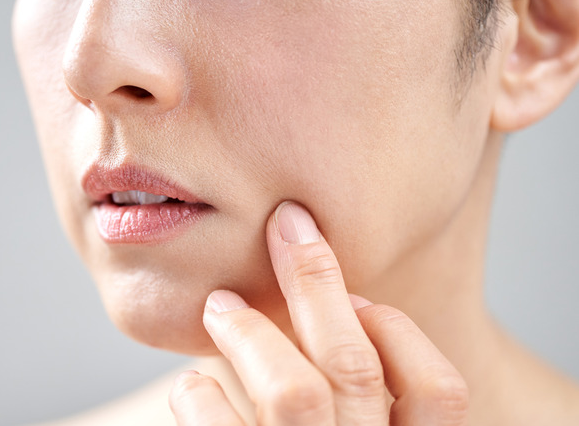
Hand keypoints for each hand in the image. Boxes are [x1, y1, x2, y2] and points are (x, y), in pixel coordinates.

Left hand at [169, 202, 468, 424]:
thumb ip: (361, 405)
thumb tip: (335, 308)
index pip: (441, 392)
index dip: (400, 331)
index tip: (360, 296)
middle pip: (352, 366)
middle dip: (317, 280)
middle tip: (286, 226)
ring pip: (294, 393)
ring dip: (252, 334)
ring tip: (220, 305)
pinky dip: (201, 399)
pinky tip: (191, 387)